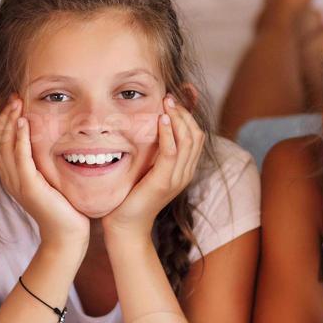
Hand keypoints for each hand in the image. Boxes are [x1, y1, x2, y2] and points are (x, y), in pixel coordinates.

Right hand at [0, 97, 89, 250]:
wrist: (67, 235)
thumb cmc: (63, 207)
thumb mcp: (49, 179)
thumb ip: (42, 161)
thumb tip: (47, 139)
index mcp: (12, 176)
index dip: (1, 121)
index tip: (13, 103)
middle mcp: (10, 179)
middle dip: (4, 116)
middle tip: (14, 97)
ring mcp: (17, 183)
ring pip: (4, 146)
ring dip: (10, 122)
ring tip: (18, 103)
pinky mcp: (30, 188)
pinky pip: (20, 158)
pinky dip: (20, 138)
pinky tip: (26, 123)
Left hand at [102, 96, 204, 239]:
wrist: (126, 225)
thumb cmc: (131, 195)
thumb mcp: (146, 167)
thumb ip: (153, 149)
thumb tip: (151, 125)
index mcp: (184, 169)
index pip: (197, 135)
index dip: (188, 114)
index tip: (173, 98)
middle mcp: (185, 173)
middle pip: (196, 134)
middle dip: (184, 112)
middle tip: (169, 97)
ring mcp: (177, 178)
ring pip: (187, 140)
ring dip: (178, 117)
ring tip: (166, 102)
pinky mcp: (163, 181)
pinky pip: (171, 152)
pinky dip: (168, 133)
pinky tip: (161, 120)